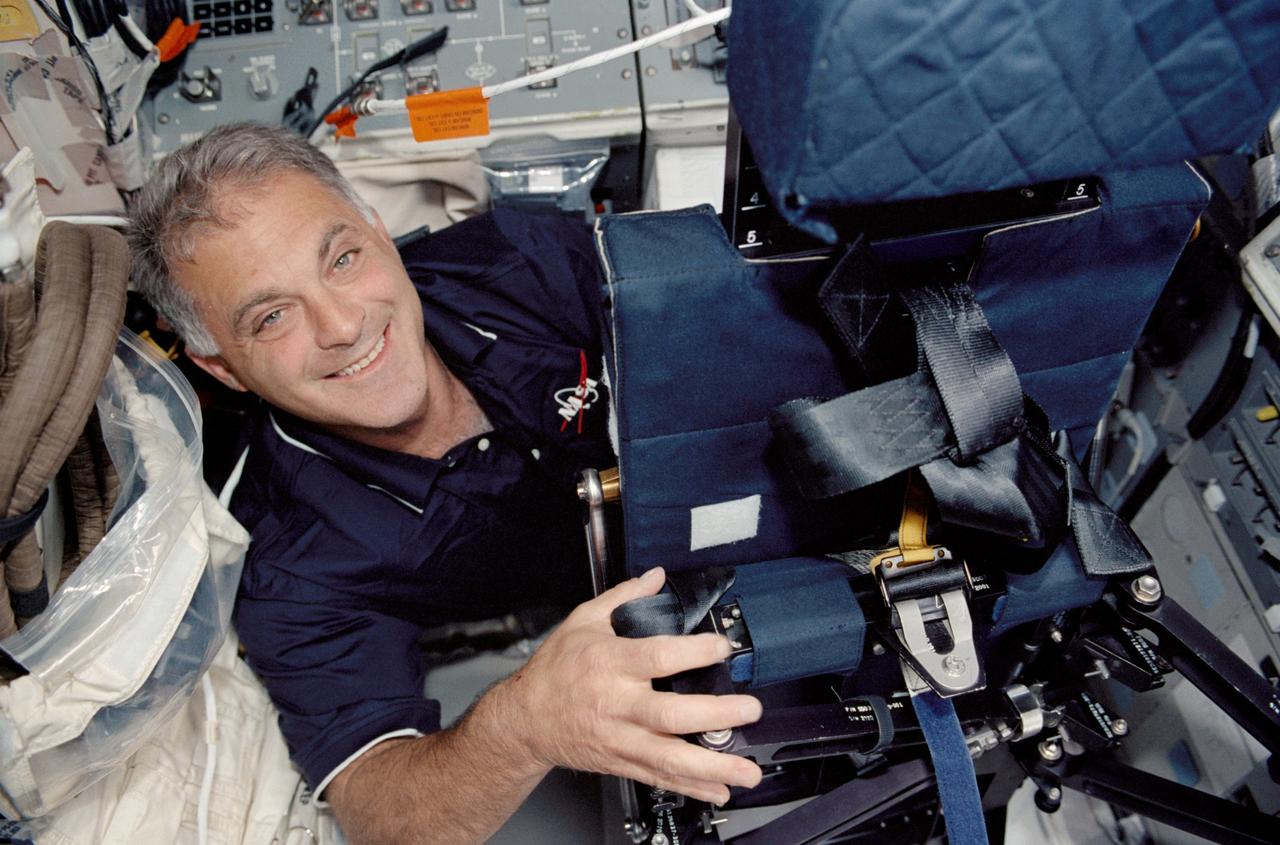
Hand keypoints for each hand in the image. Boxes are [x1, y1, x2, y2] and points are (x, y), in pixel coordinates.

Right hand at [498, 567, 763, 803]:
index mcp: (610, 663)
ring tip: (746, 770)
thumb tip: (656, 577)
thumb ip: (623, 597)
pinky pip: (660, 777)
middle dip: (715, 715)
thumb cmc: (555, 669)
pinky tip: (719, 790)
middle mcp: (617, 704)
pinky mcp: (621, 762)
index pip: (656, 657)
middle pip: (670, 714)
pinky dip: (691, 787)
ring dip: (712, 766)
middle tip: (750, 709)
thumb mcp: (583, 621)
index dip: (692, 653)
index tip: (722, 648)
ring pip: (669, 757)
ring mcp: (620, 738)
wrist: (524, 719)